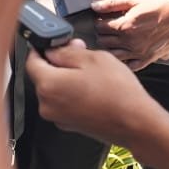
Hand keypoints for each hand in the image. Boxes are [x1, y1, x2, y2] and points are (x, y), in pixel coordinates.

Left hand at [26, 39, 156, 145]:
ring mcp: (58, 117)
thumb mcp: (93, 58)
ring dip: (66, 78)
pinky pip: (63, 102)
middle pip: (42, 76)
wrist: (136, 124)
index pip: (31, 61)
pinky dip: (72, 93)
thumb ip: (67, 51)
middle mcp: (47, 105)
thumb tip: (55, 49)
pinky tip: (93, 88)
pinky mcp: (69, 125)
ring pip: (54, 89)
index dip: (41, 49)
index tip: (52, 43)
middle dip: (57, 62)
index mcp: (48, 85)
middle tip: (79, 54)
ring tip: (91, 73)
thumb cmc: (118, 93)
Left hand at [92, 0, 168, 69]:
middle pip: (104, 42)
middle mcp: (131, 42)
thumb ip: (113, 3)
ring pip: (114, 56)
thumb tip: (95, 6)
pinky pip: (131, 66)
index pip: (100, 28)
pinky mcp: (149, 58)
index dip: (99, 22)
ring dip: (110, 48)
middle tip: (106, 28)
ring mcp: (140, 52)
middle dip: (102, 34)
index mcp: (125, 26)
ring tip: (113, 40)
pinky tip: (124, 54)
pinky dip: (125, 62)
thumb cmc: (160, 3)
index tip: (102, 19)